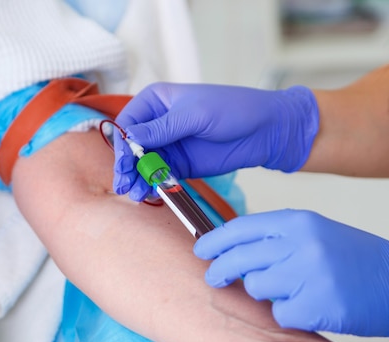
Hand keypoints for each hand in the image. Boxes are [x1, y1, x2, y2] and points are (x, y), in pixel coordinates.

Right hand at [113, 82, 318, 200]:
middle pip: (131, 147)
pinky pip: (160, 176)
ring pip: (143, 164)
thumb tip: (130, 137)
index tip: (124, 162)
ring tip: (136, 194)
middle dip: (127, 166)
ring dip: (138, 179)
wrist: (265, 130)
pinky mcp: (180, 164)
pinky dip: (153, 185)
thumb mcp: (196, 114)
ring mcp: (168, 145)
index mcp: (156, 101)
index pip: (128, 122)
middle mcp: (157, 123)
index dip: (122, 143)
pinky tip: (149, 194)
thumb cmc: (233, 109)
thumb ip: (163, 128)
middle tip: (125, 185)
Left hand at [194, 209, 388, 341]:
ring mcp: (309, 275)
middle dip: (220, 271)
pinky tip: (308, 308)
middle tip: (213, 279)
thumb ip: (276, 236)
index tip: (201, 250)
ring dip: (265, 294)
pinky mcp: (316, 307)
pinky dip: (288, 316)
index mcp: (298, 221)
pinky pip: (279, 314)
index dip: (215, 240)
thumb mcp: (315, 232)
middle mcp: (301, 244)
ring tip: (289, 291)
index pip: (241, 228)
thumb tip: (232, 244)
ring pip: (256, 288)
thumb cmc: (355, 258)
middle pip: (240, 259)